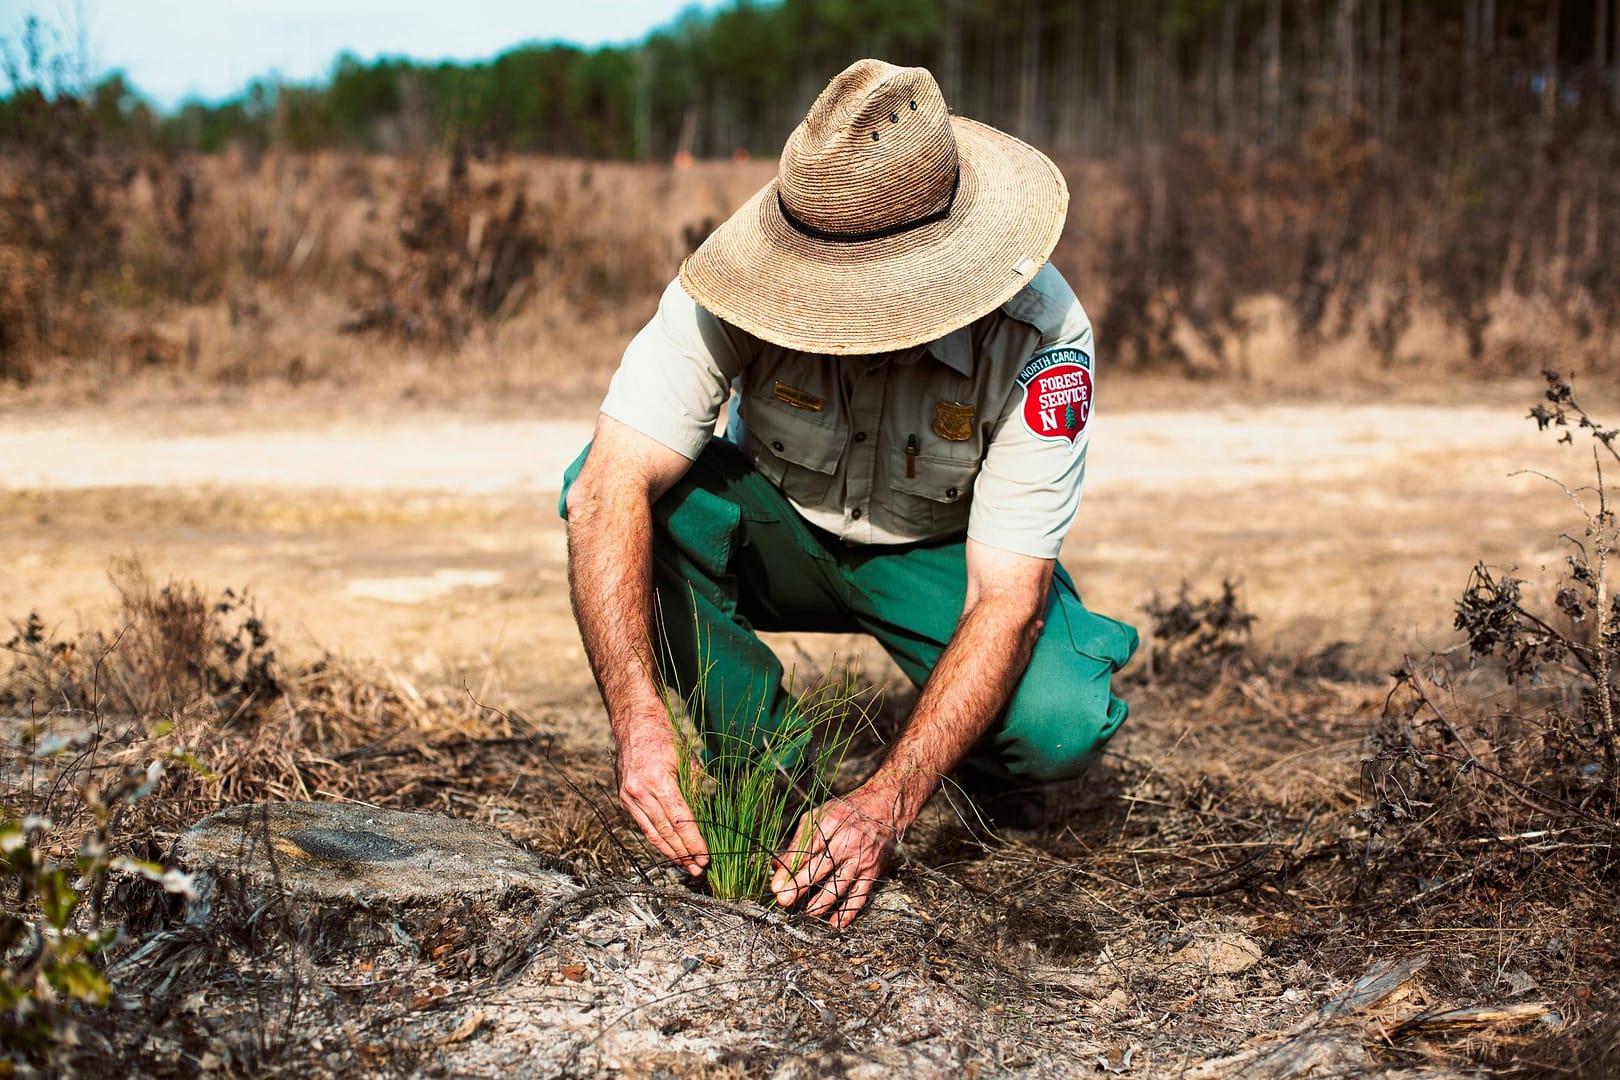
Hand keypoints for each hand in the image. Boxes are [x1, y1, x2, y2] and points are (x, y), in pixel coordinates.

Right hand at [613, 710, 708, 875]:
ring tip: (685, 866)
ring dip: (669, 853)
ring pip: (651, 833)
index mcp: (658, 781)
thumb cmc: (665, 738)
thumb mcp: (687, 760)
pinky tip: (669, 850)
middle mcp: (640, 792)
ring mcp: (628, 797)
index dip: (693, 841)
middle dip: (683, 853)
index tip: (705, 856)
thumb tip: (705, 817)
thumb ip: (695, 789)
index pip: (680, 820)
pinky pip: (642, 825)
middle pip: (665, 832)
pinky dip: (656, 839)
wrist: (634, 723)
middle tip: (698, 869)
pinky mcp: (623, 800)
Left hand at [770, 782, 904, 927]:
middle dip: (799, 886)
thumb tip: (777, 866)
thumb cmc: (847, 811)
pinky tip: (834, 923)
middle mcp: (847, 842)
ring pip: (839, 886)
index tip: (775, 885)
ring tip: (805, 913)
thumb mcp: (819, 816)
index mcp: (831, 824)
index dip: (789, 870)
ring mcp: (861, 859)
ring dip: (821, 902)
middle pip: (820, 869)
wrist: (885, 807)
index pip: (806, 850)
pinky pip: (860, 896)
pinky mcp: (872, 872)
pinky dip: (848, 912)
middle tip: (783, 901)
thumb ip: (799, 841)